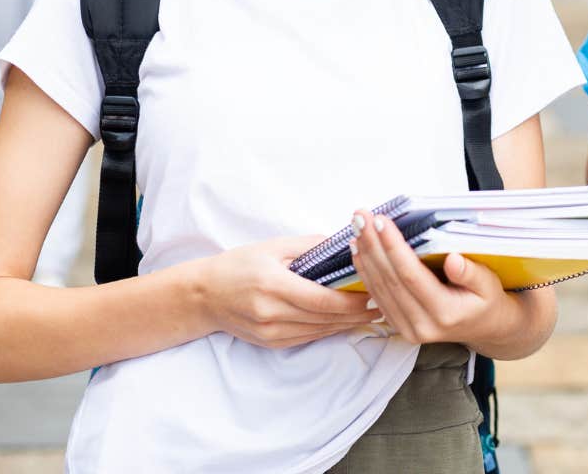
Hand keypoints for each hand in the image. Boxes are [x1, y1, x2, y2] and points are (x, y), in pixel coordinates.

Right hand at [199, 234, 379, 348]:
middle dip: (356, 313)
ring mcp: (270, 332)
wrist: (205, 295)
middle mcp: (272, 314)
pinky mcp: (271, 343)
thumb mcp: (273, 247)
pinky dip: (328, 329)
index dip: (351, 301)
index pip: (322, 299)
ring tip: (370, 313)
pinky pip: (308, 337)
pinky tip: (344, 322)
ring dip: (346, 324)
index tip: (374, 294)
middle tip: (382, 303)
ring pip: (319, 331)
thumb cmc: (239, 265)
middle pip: (324, 318)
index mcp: (273, 286)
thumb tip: (345, 244)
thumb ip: (311, 246)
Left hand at [350, 210, 520, 348]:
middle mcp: (422, 326)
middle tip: (361, 218)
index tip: (381, 221)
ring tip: (357, 229)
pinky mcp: (398, 326)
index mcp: (445, 314)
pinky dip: (366, 272)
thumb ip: (471, 273)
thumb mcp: (489, 284)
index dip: (393, 247)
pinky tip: (359, 251)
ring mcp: (407, 330)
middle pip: (389, 281)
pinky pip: (377, 297)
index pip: (411, 276)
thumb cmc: (486, 300)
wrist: (485, 328)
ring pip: (379, 289)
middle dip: (372, 246)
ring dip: (364, 257)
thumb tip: (453, 259)